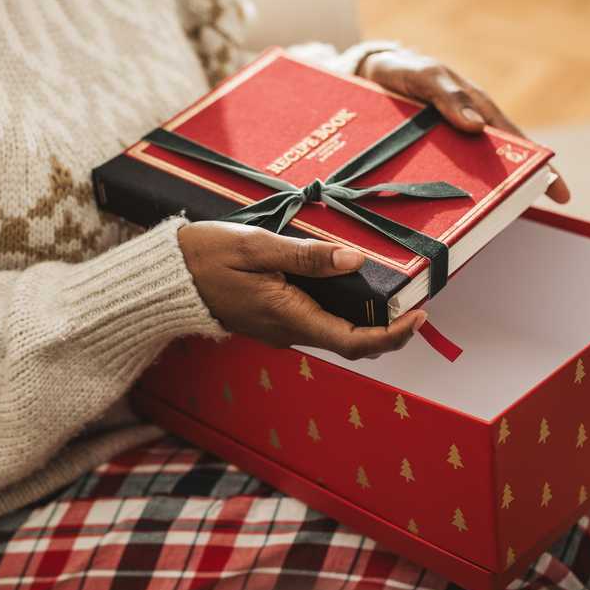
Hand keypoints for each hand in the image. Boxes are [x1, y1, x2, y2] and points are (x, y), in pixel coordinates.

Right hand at [178, 221, 426, 358]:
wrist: (169, 278)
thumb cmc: (208, 256)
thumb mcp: (258, 246)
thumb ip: (307, 256)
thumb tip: (355, 261)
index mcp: (289, 317)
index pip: (354, 343)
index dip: (393, 336)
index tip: (421, 316)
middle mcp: (289, 333)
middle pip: (351, 341)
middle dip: (388, 326)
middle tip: (415, 297)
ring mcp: (280, 330)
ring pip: (335, 331)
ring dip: (366, 316)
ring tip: (389, 285)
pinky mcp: (273, 320)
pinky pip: (317, 320)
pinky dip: (342, 307)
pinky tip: (349, 280)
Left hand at [359, 49, 570, 202]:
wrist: (366, 73)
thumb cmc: (406, 69)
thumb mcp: (426, 75)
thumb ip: (449, 96)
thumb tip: (477, 127)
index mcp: (478, 112)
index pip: (516, 144)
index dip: (540, 169)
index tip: (560, 194)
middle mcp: (465, 134)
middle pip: (492, 169)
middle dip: (505, 195)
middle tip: (508, 221)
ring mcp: (443, 149)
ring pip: (463, 180)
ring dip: (468, 201)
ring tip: (471, 229)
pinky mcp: (419, 159)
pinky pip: (431, 181)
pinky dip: (435, 198)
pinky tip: (433, 220)